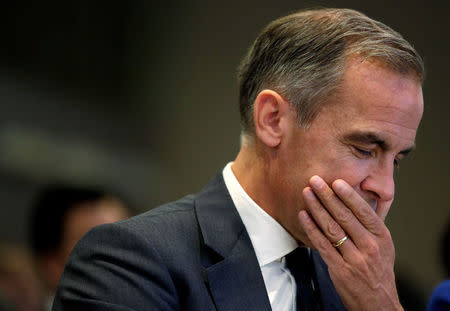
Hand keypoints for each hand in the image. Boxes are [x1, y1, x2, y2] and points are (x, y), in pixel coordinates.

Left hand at [298, 175, 402, 310]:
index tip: (336, 181)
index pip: (363, 211)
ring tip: (307, 193)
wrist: (378, 303)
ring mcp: (354, 258)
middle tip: (315, 181)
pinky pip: (322, 244)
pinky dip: (311, 228)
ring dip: (316, 208)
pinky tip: (304, 216)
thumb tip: (355, 199)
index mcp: (381, 237)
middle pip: (345, 216)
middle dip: (327, 196)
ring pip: (332, 228)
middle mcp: (369, 246)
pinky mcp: (339, 269)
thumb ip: (370, 225)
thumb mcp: (384, 245)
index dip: (348, 195)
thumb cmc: (378, 270)